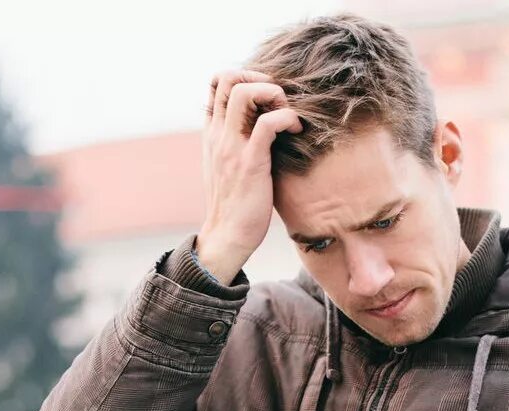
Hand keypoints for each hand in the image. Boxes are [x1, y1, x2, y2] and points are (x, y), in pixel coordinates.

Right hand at [196, 69, 301, 284]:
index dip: (245, 76)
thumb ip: (236, 140)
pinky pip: (268, 122)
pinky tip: (296, 132)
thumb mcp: (227, 164)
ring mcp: (231, 147)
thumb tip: (261, 122)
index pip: (216, 83)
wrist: (227, 236)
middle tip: (278, 101)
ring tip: (287, 115)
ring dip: (273, 93)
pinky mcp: (250, 162)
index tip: (266, 97)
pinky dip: (288, 118)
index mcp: (212, 132)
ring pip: (244, 91)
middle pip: (227, 77)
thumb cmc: (235, 202)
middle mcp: (217, 134)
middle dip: (259, 78)